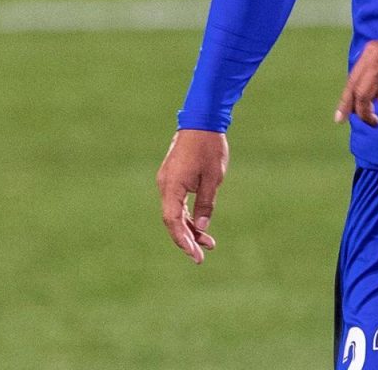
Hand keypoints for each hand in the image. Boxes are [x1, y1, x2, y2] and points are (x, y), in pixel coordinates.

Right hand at [156, 129, 228, 264]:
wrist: (201, 120)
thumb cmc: (209, 148)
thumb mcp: (212, 179)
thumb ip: (205, 205)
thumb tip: (200, 228)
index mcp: (172, 186)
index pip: (172, 221)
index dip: (183, 240)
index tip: (195, 254)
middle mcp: (165, 185)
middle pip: (172, 220)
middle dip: (186, 239)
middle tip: (201, 257)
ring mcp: (167, 181)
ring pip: (175, 212)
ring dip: (189, 228)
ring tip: (208, 243)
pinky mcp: (173, 178)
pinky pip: (177, 202)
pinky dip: (187, 215)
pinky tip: (200, 226)